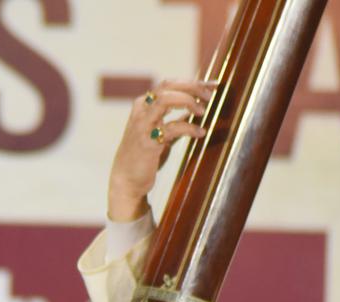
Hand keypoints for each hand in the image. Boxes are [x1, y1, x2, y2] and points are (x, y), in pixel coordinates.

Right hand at [108, 78, 216, 221]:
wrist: (126, 182)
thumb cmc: (144, 157)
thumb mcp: (160, 133)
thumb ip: (175, 120)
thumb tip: (196, 108)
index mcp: (142, 106)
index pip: (169, 84)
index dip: (192, 82)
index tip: (212, 85)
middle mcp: (141, 111)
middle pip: (168, 86)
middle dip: (192, 87)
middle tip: (210, 96)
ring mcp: (143, 125)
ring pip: (166, 99)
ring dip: (188, 101)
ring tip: (202, 111)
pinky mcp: (148, 142)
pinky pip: (173, 127)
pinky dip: (190, 128)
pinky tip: (200, 133)